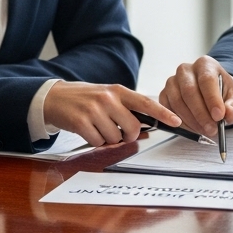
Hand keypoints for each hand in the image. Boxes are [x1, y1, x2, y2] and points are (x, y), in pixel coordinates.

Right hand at [43, 81, 181, 146]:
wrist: (55, 97)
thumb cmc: (86, 99)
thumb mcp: (108, 97)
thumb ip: (126, 108)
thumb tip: (146, 128)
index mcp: (118, 91)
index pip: (145, 102)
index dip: (162, 113)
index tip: (177, 121)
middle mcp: (108, 99)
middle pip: (132, 127)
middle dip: (127, 135)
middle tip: (117, 131)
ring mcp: (94, 110)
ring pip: (115, 138)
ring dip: (108, 138)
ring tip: (97, 126)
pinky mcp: (81, 122)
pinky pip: (98, 142)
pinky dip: (95, 141)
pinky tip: (88, 129)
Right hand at [159, 56, 232, 137]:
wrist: (213, 96)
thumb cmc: (224, 95)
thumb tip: (229, 114)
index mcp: (205, 64)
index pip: (206, 79)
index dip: (212, 99)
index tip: (219, 116)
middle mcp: (186, 70)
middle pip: (189, 91)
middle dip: (201, 114)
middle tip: (212, 129)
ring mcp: (173, 81)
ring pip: (178, 101)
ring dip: (191, 120)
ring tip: (205, 130)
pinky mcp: (164, 94)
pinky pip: (168, 109)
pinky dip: (180, 123)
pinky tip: (193, 128)